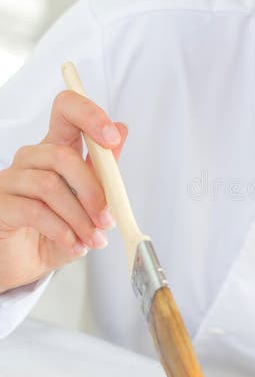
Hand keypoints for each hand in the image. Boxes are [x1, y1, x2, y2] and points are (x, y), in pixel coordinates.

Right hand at [0, 90, 126, 292]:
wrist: (21, 265)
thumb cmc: (53, 232)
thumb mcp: (86, 203)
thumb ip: (102, 170)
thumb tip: (121, 131)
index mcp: (54, 150)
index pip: (66, 111)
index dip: (89, 115)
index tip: (111, 137)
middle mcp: (30, 159)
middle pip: (62, 155)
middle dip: (93, 190)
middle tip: (107, 220)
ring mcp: (10, 180)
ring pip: (50, 185)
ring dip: (79, 218)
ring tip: (93, 239)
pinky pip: (34, 211)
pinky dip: (61, 231)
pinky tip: (74, 245)